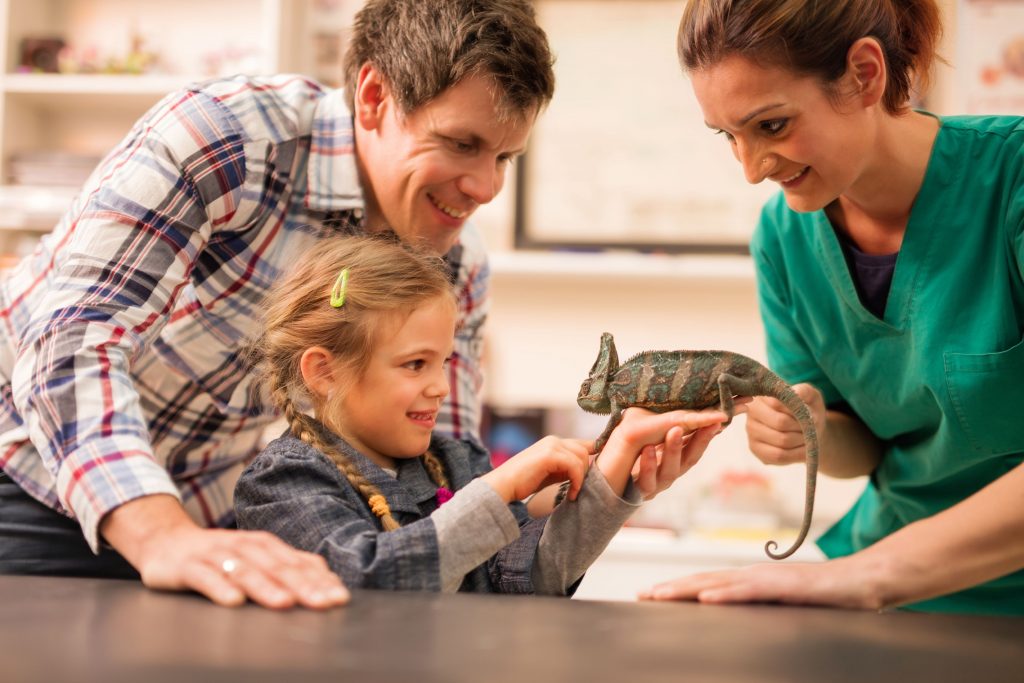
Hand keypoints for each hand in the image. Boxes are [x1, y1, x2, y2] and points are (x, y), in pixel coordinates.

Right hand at [101, 495, 349, 608]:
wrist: (166, 542)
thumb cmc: (220, 557)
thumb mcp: (256, 558)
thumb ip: (288, 566)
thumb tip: (327, 577)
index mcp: (264, 546)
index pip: (297, 564)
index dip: (320, 581)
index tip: (340, 599)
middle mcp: (243, 547)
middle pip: (276, 567)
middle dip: (303, 585)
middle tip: (324, 603)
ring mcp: (215, 555)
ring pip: (244, 571)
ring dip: (265, 587)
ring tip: (285, 604)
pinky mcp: (187, 567)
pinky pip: (205, 578)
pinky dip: (219, 588)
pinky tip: (233, 602)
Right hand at [482, 436, 591, 502]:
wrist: (503, 486)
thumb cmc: (524, 483)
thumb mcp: (550, 474)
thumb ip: (566, 469)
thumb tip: (586, 471)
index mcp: (553, 443)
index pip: (583, 444)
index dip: (595, 454)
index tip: (598, 473)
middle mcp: (554, 440)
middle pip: (586, 451)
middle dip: (586, 471)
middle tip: (578, 489)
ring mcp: (551, 445)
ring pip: (582, 458)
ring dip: (581, 478)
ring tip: (573, 494)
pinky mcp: (550, 454)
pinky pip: (574, 466)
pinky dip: (577, 481)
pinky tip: (571, 494)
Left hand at [630, 400, 750, 499]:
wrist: (609, 483)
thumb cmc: (631, 452)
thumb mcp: (647, 434)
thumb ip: (665, 421)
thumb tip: (680, 394)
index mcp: (675, 457)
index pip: (697, 443)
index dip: (710, 432)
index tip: (722, 416)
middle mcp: (670, 470)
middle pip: (690, 458)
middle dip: (700, 440)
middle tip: (708, 422)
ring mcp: (657, 482)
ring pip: (670, 471)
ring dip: (674, 450)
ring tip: (673, 429)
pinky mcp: (640, 491)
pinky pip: (647, 482)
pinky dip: (649, 466)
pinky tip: (647, 449)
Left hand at [637, 556, 882, 609]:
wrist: (865, 583)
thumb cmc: (828, 598)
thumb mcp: (786, 608)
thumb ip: (762, 611)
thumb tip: (737, 623)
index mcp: (752, 581)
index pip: (707, 585)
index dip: (678, 589)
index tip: (650, 596)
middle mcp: (754, 575)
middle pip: (704, 581)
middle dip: (671, 588)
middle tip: (642, 595)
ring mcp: (769, 579)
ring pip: (719, 583)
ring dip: (687, 589)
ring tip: (660, 595)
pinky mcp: (786, 586)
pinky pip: (750, 591)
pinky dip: (726, 594)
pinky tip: (706, 598)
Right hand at [745, 383, 824, 465]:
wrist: (806, 429)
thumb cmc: (806, 409)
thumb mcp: (810, 396)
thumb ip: (804, 391)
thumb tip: (795, 395)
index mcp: (762, 395)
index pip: (777, 403)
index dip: (796, 410)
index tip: (808, 412)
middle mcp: (751, 413)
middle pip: (780, 422)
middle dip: (801, 427)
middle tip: (811, 427)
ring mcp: (751, 432)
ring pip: (781, 440)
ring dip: (802, 441)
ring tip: (809, 437)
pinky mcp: (755, 449)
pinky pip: (778, 455)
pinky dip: (796, 454)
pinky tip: (804, 450)